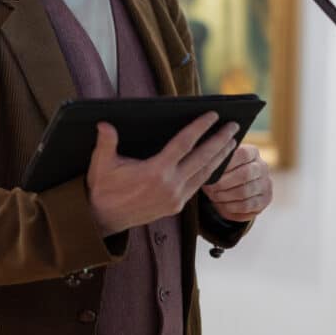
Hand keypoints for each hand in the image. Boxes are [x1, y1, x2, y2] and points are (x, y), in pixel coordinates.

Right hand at [86, 112, 239, 236]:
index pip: (184, 144)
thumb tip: (104, 123)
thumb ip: (106, 143)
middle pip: (202, 158)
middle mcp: (170, 186)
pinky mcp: (176, 206)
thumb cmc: (103, 188)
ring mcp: (175, 198)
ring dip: (220, 156)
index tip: (213, 115)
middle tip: (234, 125)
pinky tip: (216, 162)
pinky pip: (198, 185)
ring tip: (232, 141)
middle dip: (220, 140)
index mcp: (155, 172)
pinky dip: (210, 172)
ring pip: (204, 174)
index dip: (200, 128)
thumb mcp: (101, 164)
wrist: (104, 219)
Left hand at [200, 144, 272, 222]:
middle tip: (209, 187)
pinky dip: (230, 206)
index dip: (226, 163)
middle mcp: (262, 167)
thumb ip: (217, 160)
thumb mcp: (221, 162)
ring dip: (225, 195)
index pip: (243, 154)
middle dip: (223, 182)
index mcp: (252, 152)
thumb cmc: (224, 171)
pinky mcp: (264, 200)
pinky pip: (246, 206)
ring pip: (244, 192)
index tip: (210, 170)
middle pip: (245, 174)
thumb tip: (207, 164)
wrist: (234, 189)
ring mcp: (265, 184)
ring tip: (213, 195)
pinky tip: (220, 204)